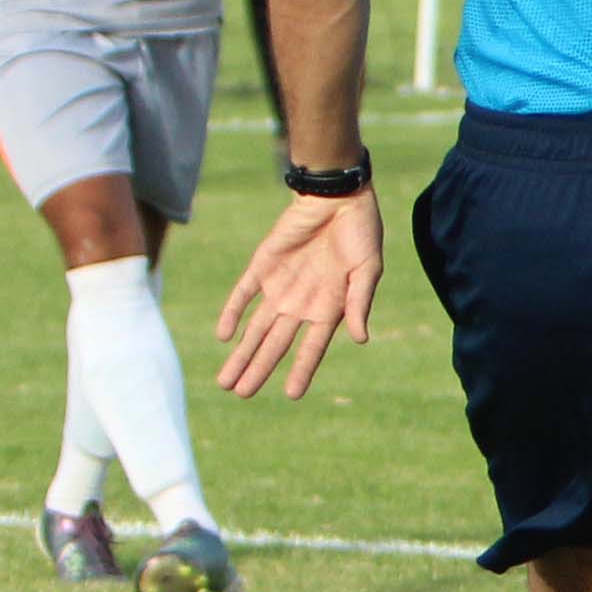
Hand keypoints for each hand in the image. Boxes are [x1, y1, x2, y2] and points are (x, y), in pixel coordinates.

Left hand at [214, 191, 383, 399]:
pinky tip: (224, 337)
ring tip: (226, 381)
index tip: (291, 395)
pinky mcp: (262, 267)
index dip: (301, 371)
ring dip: (241, 353)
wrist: (335, 196)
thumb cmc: (360, 233)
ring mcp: (280, 287)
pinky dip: (232, 314)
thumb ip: (360, 303)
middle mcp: (301, 304)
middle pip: (275, 345)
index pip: (311, 348)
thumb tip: (361, 339)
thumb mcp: (367, 269)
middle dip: (257, 369)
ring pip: (255, 328)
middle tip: (240, 394)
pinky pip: (243, 295)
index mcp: (329, 309)